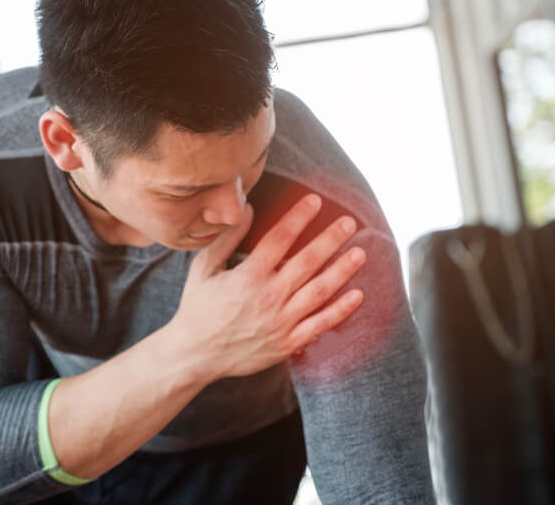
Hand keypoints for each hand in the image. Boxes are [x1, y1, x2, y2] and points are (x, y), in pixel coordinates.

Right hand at [169, 194, 365, 381]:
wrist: (195, 355)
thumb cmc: (197, 307)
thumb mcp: (204, 268)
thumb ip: (228, 239)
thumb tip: (250, 210)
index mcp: (248, 276)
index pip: (280, 238)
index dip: (299, 217)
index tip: (315, 201)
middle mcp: (268, 297)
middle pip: (308, 261)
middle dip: (331, 239)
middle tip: (349, 222)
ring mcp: (280, 322)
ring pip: (320, 291)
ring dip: (342, 270)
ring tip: (360, 253)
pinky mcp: (287, 343)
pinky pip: (320, 325)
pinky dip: (340, 311)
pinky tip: (357, 295)